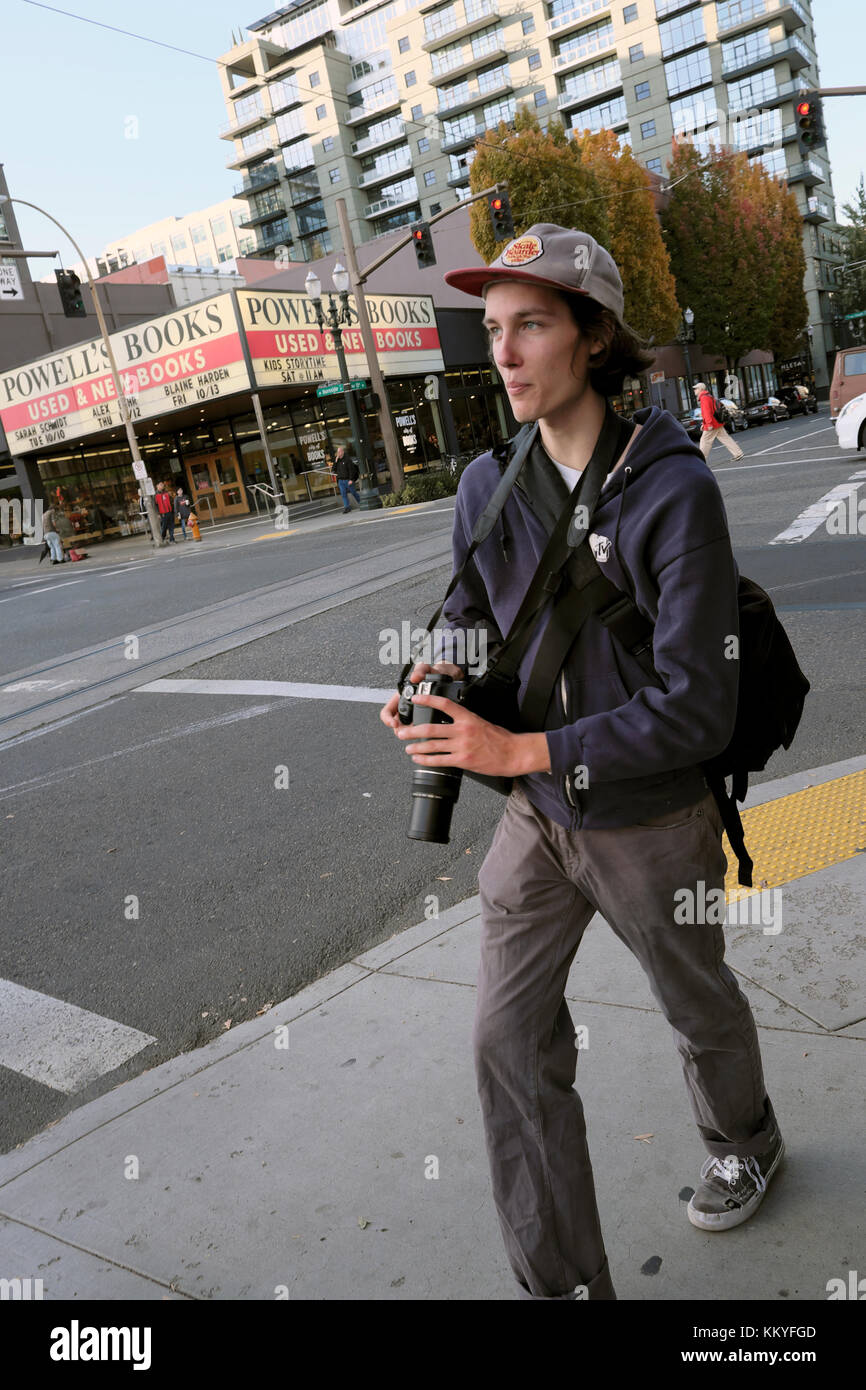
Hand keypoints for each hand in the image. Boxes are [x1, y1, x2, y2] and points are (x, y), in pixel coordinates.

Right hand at [379, 661, 462, 729]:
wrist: (447, 678)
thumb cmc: (433, 674)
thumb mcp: (426, 669)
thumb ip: (420, 670)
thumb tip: (414, 677)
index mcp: (400, 698)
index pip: (386, 713)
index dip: (388, 720)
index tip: (395, 724)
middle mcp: (406, 708)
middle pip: (397, 726)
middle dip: (402, 731)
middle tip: (411, 732)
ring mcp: (415, 715)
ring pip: (408, 730)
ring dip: (413, 733)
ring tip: (422, 733)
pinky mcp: (426, 720)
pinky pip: (421, 730)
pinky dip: (424, 732)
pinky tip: (431, 732)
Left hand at [393, 693, 551, 777]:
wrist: (512, 753)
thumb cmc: (499, 739)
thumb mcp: (481, 722)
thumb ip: (464, 721)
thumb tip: (448, 722)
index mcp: (467, 717)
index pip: (444, 704)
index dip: (427, 700)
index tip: (416, 698)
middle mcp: (463, 730)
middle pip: (431, 728)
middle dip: (412, 731)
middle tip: (401, 732)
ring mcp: (462, 746)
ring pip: (432, 746)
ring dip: (416, 747)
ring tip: (407, 748)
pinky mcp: (463, 760)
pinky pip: (440, 760)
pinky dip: (426, 760)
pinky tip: (418, 759)